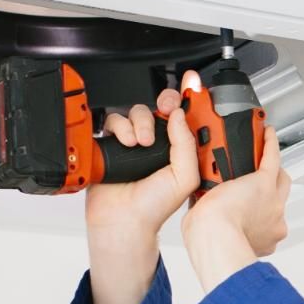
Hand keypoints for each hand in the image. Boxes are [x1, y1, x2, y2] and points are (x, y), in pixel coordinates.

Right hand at [84, 86, 197, 246]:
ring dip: (140, 123)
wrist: (124, 219)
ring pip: (137, 111)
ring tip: (140, 143)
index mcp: (178, 148)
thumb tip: (179, 115)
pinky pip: (114, 120)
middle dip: (163, 104)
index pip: (185, 116)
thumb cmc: (154, 206)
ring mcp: (134, 141)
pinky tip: (126, 143)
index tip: (191, 84)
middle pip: (159, 106)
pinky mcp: (112, 143)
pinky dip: (120, 127)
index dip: (188, 97)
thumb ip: (186, 144)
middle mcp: (157, 142)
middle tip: (165, 111)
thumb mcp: (185, 176)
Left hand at [182, 126, 291, 292]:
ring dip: (273, 168)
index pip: (264, 220)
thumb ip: (209, 220)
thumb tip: (198, 210)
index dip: (258, 212)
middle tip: (259, 183)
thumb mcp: (210, 232)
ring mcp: (273, 201)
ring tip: (261, 155)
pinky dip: (270, 144)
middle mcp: (273, 220)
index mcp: (261, 235)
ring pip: (280, 180)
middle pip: (280, 199)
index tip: (251, 207)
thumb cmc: (211, 241)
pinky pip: (272, 157)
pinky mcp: (264, 182)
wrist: (215, 236)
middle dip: (273, 192)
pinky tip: (266, 134)